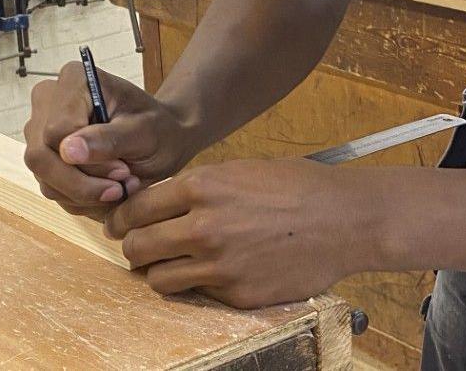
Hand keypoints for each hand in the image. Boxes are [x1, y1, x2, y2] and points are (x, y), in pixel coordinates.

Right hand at [24, 62, 197, 218]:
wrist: (162, 139)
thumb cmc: (158, 128)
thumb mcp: (145, 132)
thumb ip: (109, 139)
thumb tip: (68, 151)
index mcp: (75, 80)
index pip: (56, 131)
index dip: (87, 161)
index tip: (123, 171)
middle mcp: (49, 100)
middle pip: (41, 156)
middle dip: (82, 183)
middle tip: (121, 188)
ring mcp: (41, 130)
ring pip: (44, 177)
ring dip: (85, 193)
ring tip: (121, 185)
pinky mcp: (45, 156)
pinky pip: (51, 188)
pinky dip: (81, 198)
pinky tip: (107, 187)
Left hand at [107, 159, 377, 308]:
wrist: (345, 219)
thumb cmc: (297, 186)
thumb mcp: (239, 170)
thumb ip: (198, 188)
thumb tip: (162, 204)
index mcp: (201, 188)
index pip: (137, 208)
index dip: (122, 219)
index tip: (119, 225)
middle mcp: (203, 227)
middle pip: (138, 247)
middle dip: (133, 248)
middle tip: (139, 248)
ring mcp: (220, 265)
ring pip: (159, 278)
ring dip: (159, 272)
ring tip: (170, 265)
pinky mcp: (237, 295)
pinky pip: (199, 294)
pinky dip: (199, 285)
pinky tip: (214, 272)